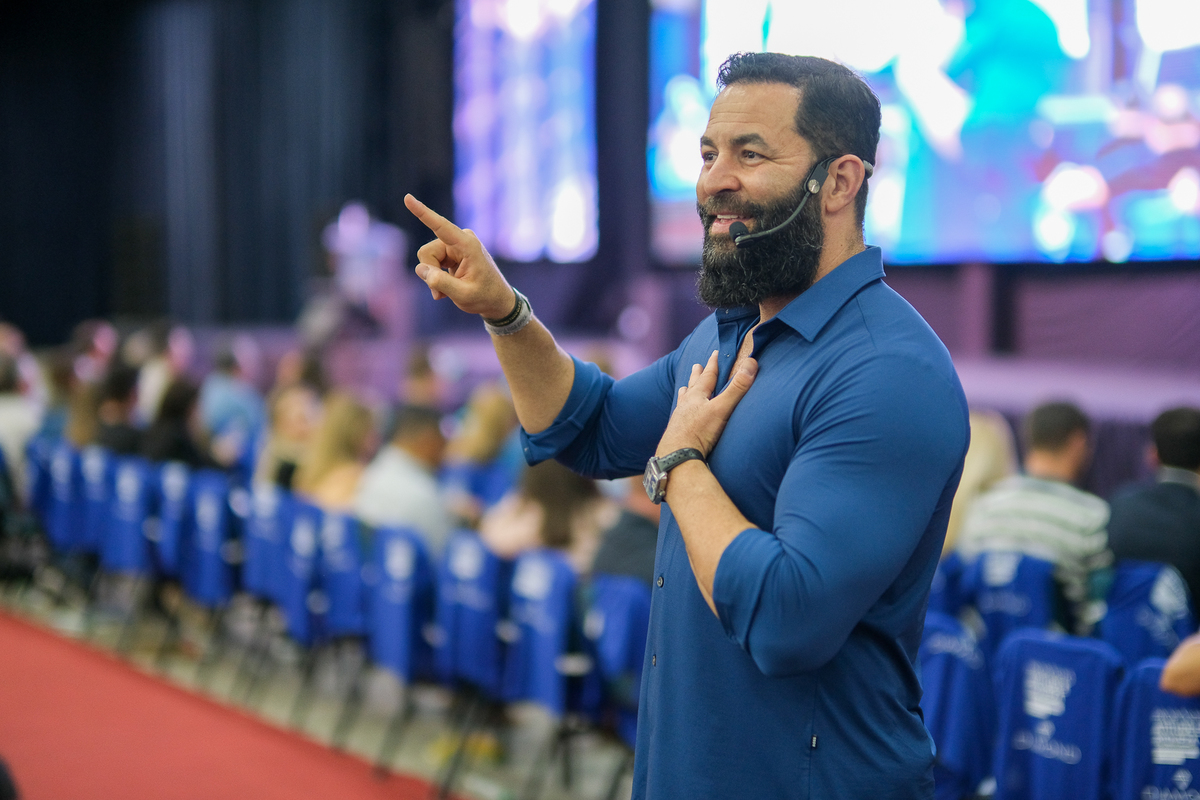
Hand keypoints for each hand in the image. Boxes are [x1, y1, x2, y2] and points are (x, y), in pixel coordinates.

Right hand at [404, 194, 517, 319]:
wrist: (496, 300)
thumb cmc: (484, 297)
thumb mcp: (463, 295)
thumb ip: (440, 282)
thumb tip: (421, 269)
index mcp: (467, 245)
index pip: (440, 226)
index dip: (422, 212)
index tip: (408, 198)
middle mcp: (460, 239)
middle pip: (427, 252)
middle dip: (429, 273)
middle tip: (440, 292)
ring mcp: (454, 245)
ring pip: (426, 259)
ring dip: (432, 278)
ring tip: (446, 291)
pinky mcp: (450, 252)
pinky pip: (431, 263)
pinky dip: (435, 278)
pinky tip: (447, 288)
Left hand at [657, 350, 756, 458]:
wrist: (677, 456)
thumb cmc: (699, 431)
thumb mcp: (722, 408)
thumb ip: (736, 388)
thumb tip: (751, 363)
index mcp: (697, 396)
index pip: (707, 376)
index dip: (712, 364)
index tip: (714, 354)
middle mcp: (686, 405)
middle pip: (692, 386)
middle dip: (696, 375)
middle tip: (696, 366)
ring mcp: (679, 418)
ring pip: (683, 401)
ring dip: (686, 392)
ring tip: (684, 388)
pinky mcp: (676, 432)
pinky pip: (679, 416)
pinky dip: (681, 411)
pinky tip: (679, 415)